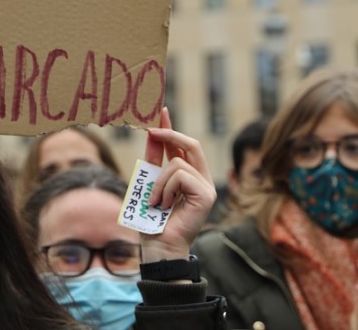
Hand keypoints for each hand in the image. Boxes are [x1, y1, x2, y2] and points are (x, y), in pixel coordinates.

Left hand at [140, 107, 216, 261]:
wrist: (158, 246)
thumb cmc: (152, 219)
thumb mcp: (150, 182)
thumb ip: (153, 160)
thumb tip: (151, 133)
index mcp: (190, 177)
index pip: (184, 146)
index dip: (172, 128)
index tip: (161, 111)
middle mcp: (203, 180)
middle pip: (191, 145)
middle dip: (170, 134)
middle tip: (151, 129)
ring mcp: (207, 188)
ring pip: (178, 163)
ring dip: (159, 181)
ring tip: (156, 201)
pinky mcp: (206, 195)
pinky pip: (180, 175)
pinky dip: (166, 188)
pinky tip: (165, 205)